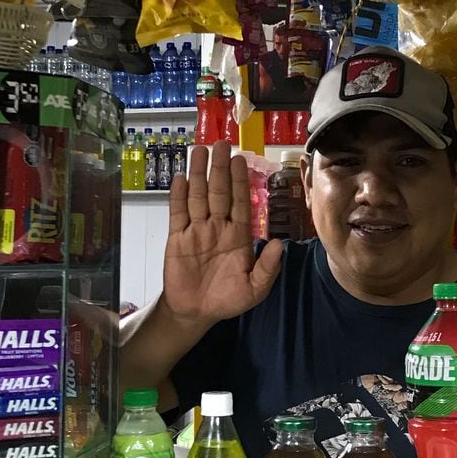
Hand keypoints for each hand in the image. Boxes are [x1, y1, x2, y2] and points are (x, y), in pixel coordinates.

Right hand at [163, 141, 282, 323]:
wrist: (195, 312)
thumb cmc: (227, 300)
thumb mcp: (254, 289)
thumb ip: (267, 268)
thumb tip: (280, 244)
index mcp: (239, 236)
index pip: (240, 202)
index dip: (240, 181)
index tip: (241, 160)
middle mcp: (218, 227)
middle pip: (219, 192)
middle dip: (220, 169)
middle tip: (221, 145)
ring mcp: (197, 230)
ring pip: (198, 196)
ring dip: (199, 174)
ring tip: (199, 151)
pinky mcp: (177, 238)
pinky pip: (178, 213)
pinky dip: (178, 196)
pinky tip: (180, 178)